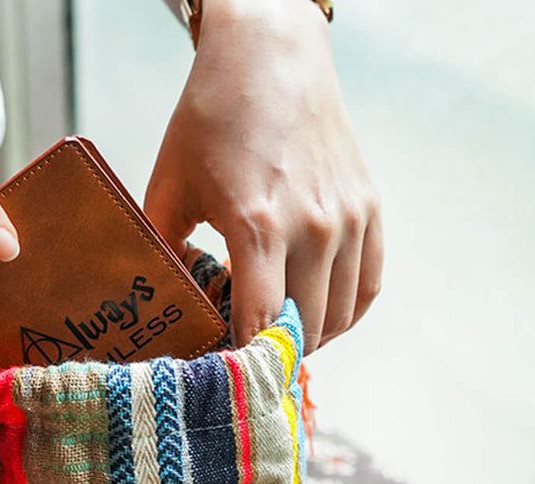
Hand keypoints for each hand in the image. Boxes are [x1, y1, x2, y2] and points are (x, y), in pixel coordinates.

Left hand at [144, 0, 381, 352]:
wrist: (271, 53)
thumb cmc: (211, 119)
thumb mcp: (169, 187)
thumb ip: (164, 254)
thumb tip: (164, 310)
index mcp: (258, 224)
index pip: (258, 323)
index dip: (240, 361)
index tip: (221, 379)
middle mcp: (314, 227)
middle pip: (302, 329)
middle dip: (270, 356)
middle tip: (241, 366)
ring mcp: (349, 219)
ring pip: (338, 317)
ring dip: (307, 341)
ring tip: (273, 344)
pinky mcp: (369, 209)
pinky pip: (367, 287)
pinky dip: (343, 315)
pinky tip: (313, 319)